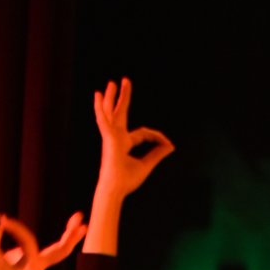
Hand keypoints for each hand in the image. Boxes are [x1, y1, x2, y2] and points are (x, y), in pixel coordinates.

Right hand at [94, 77, 173, 199]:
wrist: (116, 188)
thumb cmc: (127, 180)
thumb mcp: (147, 164)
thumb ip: (157, 153)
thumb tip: (170, 145)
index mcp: (124, 142)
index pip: (142, 133)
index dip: (156, 136)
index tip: (168, 143)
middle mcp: (116, 136)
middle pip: (120, 113)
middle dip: (123, 97)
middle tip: (125, 81)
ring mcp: (111, 136)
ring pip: (110, 111)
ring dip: (112, 96)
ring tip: (113, 82)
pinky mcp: (109, 137)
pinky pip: (104, 119)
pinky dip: (100, 107)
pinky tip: (99, 95)